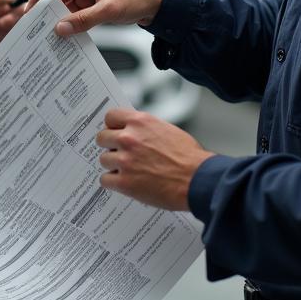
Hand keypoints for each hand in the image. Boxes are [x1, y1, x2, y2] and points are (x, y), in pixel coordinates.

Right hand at [25, 0, 162, 35]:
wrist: (159, 3)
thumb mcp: (109, 10)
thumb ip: (83, 20)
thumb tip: (59, 29)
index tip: (30, 8)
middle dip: (49, 9)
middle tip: (35, 26)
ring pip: (67, 4)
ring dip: (59, 18)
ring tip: (47, 34)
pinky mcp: (94, 3)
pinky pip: (76, 12)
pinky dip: (70, 22)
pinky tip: (64, 34)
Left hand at [96, 108, 213, 210]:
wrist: (197, 179)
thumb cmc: (189, 157)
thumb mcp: (168, 130)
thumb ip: (146, 129)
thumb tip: (135, 132)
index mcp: (140, 122)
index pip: (111, 116)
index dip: (112, 126)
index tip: (115, 132)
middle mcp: (129, 138)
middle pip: (102, 138)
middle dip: (110, 146)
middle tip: (119, 153)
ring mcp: (125, 160)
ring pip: (103, 160)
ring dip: (113, 165)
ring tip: (128, 170)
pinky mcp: (124, 182)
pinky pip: (105, 180)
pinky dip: (113, 183)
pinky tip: (125, 183)